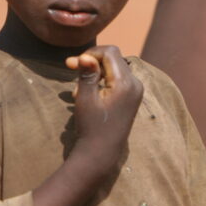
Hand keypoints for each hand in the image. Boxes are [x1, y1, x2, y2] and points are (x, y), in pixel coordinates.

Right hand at [65, 46, 142, 171]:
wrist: (102, 152)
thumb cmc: (91, 126)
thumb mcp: (85, 99)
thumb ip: (87, 75)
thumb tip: (85, 56)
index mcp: (125, 83)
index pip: (110, 52)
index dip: (90, 53)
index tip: (72, 63)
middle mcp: (135, 83)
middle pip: (113, 58)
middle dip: (91, 62)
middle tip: (69, 68)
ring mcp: (136, 90)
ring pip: (114, 67)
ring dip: (95, 71)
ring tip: (78, 89)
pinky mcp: (132, 96)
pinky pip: (117, 78)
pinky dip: (102, 79)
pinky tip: (89, 92)